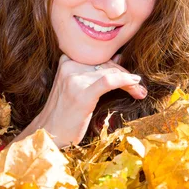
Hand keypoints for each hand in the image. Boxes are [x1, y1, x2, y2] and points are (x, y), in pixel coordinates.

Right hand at [13, 54, 146, 147]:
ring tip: (140, 92)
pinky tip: (135, 84)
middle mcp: (70, 66)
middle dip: (125, 75)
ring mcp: (75, 80)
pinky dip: (125, 81)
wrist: (48, 132)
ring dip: (129, 82)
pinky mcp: (83, 94)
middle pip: (106, 64)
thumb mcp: (76, 86)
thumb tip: (118, 58)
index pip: (99, 57)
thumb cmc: (64, 111)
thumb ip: (93, 71)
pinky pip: (109, 81)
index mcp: (67, 61)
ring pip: (110, 72)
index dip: (117, 66)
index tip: (129, 77)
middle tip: (138, 87)